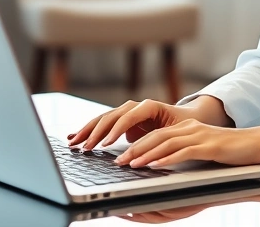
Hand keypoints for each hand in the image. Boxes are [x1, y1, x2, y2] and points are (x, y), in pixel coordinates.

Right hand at [68, 99, 192, 150]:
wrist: (185, 118)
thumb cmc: (184, 127)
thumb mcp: (177, 134)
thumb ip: (161, 141)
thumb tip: (145, 153)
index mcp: (150, 106)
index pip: (128, 116)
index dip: (115, 130)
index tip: (105, 145)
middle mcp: (136, 106)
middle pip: (111, 116)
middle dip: (96, 132)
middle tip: (84, 147)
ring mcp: (127, 112)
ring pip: (104, 119)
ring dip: (87, 130)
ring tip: (74, 142)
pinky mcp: (122, 120)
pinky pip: (103, 124)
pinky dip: (89, 130)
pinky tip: (75, 136)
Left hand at [115, 120, 259, 167]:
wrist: (257, 143)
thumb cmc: (230, 150)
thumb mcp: (203, 148)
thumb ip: (184, 151)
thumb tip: (161, 162)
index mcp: (186, 128)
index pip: (155, 134)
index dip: (136, 144)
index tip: (121, 156)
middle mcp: (190, 128)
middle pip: (155, 136)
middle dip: (134, 149)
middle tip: (118, 162)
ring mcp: (200, 135)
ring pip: (166, 143)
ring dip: (146, 154)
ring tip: (130, 164)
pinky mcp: (210, 146)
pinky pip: (183, 151)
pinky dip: (167, 158)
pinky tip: (155, 165)